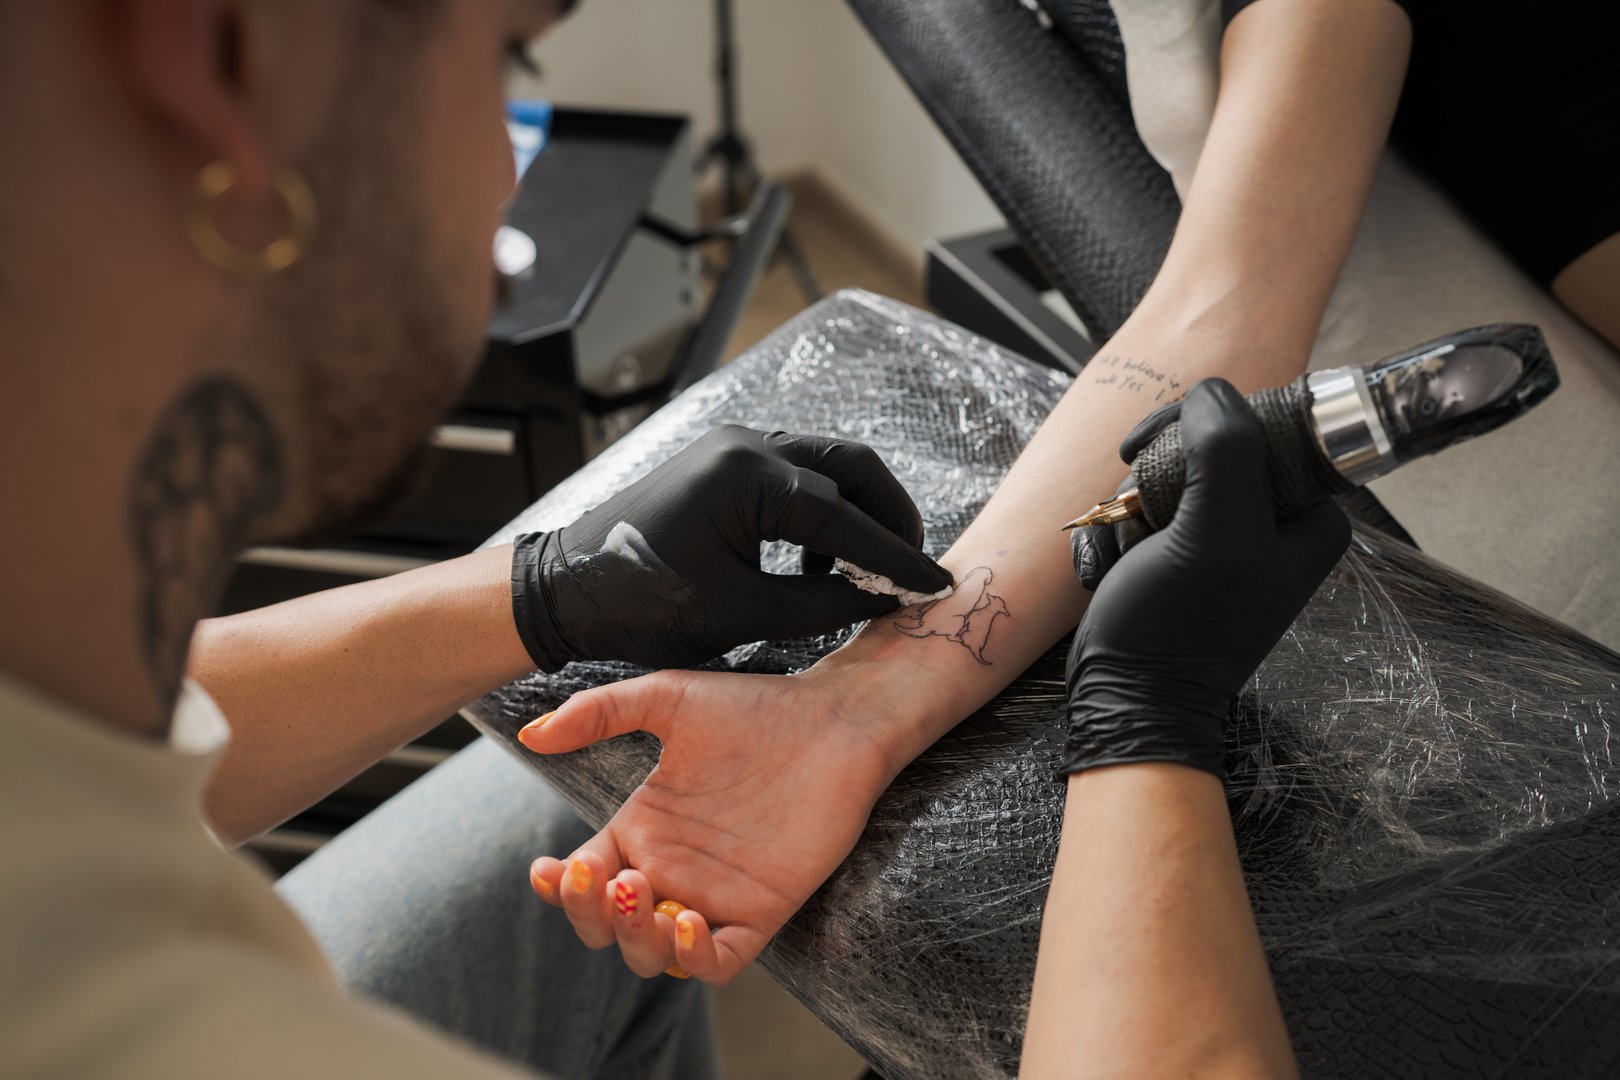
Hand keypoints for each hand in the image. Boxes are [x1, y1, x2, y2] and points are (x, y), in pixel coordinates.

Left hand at [511, 424, 951, 670]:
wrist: (565, 591)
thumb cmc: (641, 606)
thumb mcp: (741, 615)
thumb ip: (821, 604)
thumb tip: (883, 599)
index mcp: (747, 477)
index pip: (846, 515)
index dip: (895, 557)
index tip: (932, 586)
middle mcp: (744, 444)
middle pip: (851, 463)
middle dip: (888, 515)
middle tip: (907, 568)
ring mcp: (731, 445)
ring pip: (825, 463)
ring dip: (855, 512)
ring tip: (863, 572)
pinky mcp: (722, 459)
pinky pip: (794, 472)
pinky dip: (820, 510)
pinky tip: (815, 560)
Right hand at [517, 666, 894, 984]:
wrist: (835, 719)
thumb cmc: (757, 707)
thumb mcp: (667, 698)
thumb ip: (599, 712)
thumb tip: (531, 734)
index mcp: (644, 830)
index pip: (583, 881)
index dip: (558, 888)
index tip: (549, 867)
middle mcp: (673, 869)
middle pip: (607, 927)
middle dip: (589, 914)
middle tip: (606, 874)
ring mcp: (717, 895)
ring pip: (653, 954)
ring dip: (634, 938)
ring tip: (641, 892)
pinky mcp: (763, 910)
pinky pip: (719, 964)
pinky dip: (693, 959)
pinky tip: (685, 921)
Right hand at [1063, 379, 1349, 777]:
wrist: (1129, 699)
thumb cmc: (1177, 628)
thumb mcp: (1213, 531)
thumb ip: (1224, 449)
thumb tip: (1210, 391)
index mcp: (1312, 513)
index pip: (1258, 421)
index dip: (1195, 426)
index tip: (1148, 450)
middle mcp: (1277, 521)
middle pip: (1205, 446)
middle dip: (1151, 479)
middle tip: (1134, 513)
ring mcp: (1228, 537)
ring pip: (1166, 475)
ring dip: (1125, 510)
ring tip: (1122, 554)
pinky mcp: (1186, 553)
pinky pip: (1145, 510)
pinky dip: (1117, 532)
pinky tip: (1110, 565)